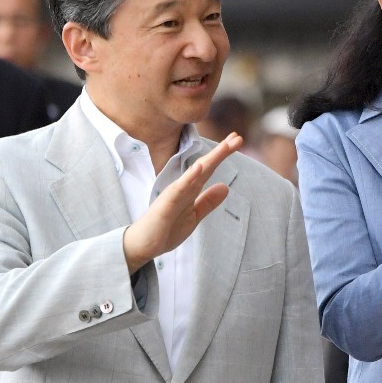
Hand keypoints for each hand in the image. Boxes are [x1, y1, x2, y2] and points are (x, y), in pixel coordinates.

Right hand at [122, 133, 241, 273]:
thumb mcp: (194, 216)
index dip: (222, 155)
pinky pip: (179, 189)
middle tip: (238, 137)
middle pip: (205, 166)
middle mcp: (183, 188)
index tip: (237, 141)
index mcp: (190, 190)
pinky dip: (189, 177)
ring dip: (210, 159)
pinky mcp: (166, 204)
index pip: (209, 169)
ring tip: (225, 146)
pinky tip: (199, 167)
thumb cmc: (166, 229)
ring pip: (194, 174)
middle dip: (221, 152)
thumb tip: (226, 187)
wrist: (143, 245)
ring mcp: (174, 194)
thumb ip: (208, 201)